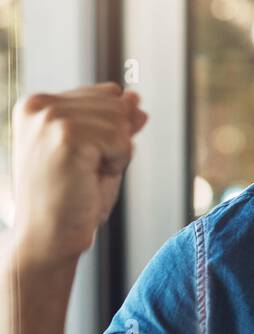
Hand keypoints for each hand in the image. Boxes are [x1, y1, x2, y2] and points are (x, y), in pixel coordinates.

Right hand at [10, 82, 147, 268]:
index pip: (105, 93)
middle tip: (84, 172)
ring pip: (121, 121)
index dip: (112, 130)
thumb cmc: (69, 201)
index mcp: (37, 104)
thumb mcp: (97, 152)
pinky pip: (121, 140)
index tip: (83, 159)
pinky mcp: (66, 137)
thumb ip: (115, 122)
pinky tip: (89, 180)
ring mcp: (51, 119)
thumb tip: (135, 97)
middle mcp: (39, 105)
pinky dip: (117, 164)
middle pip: (116, 104)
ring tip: (85, 176)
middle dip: (115, 141)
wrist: (47, 240)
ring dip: (115, 154)